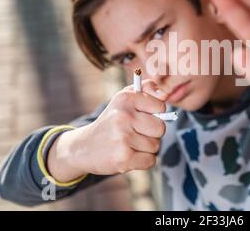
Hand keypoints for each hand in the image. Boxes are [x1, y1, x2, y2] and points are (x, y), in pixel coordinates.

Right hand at [47, 80, 167, 181]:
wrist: (84, 147)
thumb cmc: (112, 121)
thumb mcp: (125, 99)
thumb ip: (147, 89)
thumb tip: (165, 95)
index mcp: (125, 99)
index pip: (160, 106)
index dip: (155, 113)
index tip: (143, 116)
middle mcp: (123, 117)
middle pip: (160, 128)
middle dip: (152, 133)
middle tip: (136, 133)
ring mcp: (123, 138)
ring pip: (155, 146)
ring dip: (146, 148)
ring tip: (129, 144)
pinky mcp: (123, 159)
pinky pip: (151, 161)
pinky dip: (143, 161)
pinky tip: (129, 155)